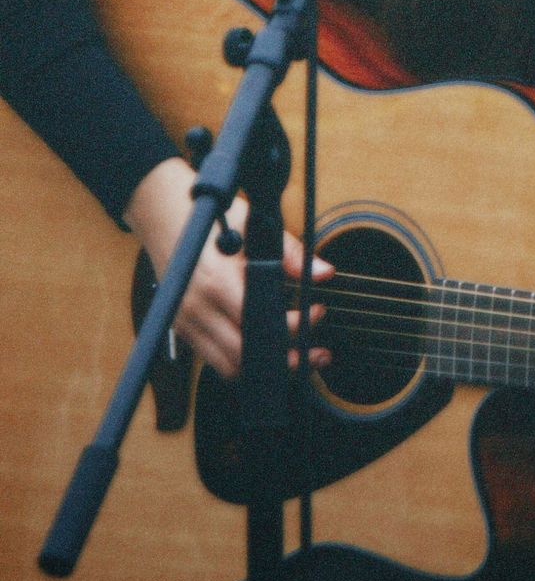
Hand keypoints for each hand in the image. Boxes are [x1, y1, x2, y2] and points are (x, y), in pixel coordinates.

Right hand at [125, 156, 334, 379]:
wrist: (162, 212)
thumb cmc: (211, 217)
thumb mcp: (253, 225)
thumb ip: (290, 253)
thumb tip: (325, 273)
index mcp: (215, 283)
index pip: (260, 324)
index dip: (294, 327)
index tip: (317, 313)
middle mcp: (196, 310)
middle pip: (245, 357)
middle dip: (286, 360)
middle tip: (316, 351)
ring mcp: (185, 322)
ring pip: (228, 367)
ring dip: (264, 368)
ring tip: (299, 359)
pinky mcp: (182, 328)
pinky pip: (214, 358)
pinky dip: (242, 360)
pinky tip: (268, 350)